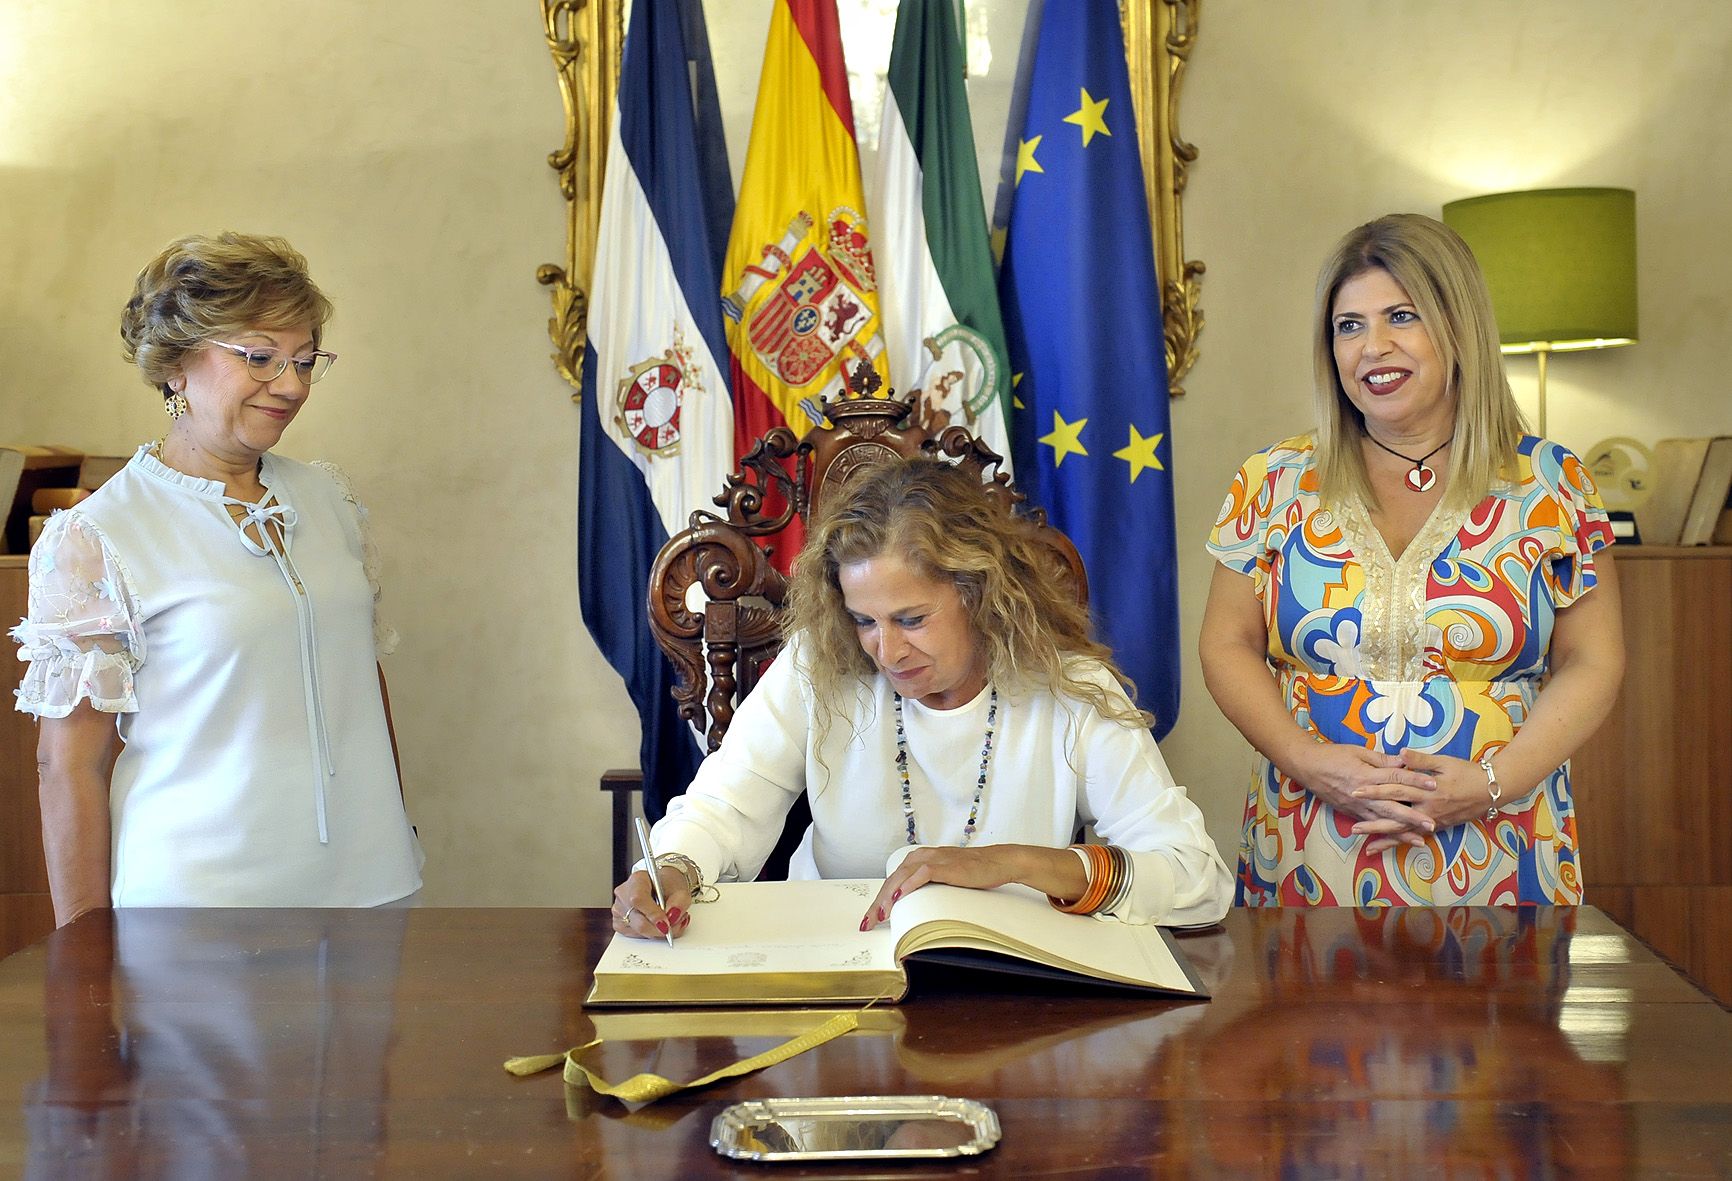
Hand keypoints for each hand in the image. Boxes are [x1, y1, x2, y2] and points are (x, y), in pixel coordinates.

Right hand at [610, 866, 693, 939]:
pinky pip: (635, 935)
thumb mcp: (681, 890)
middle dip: (659, 929)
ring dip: (657, 931)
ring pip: (637, 931)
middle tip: (674, 926)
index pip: (639, 899)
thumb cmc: (669, 885)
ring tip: (668, 921)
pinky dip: (650, 934)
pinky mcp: (619, 923)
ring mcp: (619, 909)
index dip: (653, 915)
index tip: (666, 924)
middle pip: (638, 920)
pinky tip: (657, 924)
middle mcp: (624, 894)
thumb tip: (672, 917)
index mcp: (637, 879)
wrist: (663, 887)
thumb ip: (679, 903)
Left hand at [860, 845, 1034, 930]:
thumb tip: (911, 910)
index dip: (879, 900)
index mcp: (919, 860)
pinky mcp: (947, 866)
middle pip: (892, 880)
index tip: (870, 918)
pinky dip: (910, 884)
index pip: (892, 881)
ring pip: (903, 877)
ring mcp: (935, 860)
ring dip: (889, 896)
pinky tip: (901, 896)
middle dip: (878, 902)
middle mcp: (922, 858)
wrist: (997, 862)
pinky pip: (924, 874)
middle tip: (868, 922)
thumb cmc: (972, 872)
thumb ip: (926, 889)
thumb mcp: (943, 881)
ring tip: (880, 914)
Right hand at [1291, 741, 1437, 848]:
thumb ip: (1381, 759)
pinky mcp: (1351, 812)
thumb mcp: (1358, 751)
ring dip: (1401, 832)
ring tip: (1419, 840)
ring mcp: (1356, 806)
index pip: (1395, 778)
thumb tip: (1404, 763)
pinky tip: (1395, 840)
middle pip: (1392, 807)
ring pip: (1383, 822)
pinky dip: (1383, 835)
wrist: (1307, 767)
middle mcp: (1363, 794)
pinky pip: (1370, 825)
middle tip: (1432, 824)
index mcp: (1366, 775)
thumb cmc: (1333, 755)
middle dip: (1413, 817)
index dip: (1415, 781)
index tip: (1434, 784)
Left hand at [1352, 750, 1491, 852]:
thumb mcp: (1445, 762)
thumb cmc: (1468, 772)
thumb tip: (1399, 754)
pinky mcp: (1439, 827)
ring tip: (1367, 847)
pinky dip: (1402, 843)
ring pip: (1406, 832)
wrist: (1493, 790)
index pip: (1396, 790)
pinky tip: (1391, 848)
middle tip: (1354, 828)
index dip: (1376, 790)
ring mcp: (1434, 821)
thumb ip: (1421, 761)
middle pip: (1397, 817)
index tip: (1356, 790)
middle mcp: (1429, 809)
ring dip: (1386, 839)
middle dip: (1375, 823)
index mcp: (1428, 791)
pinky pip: (1417, 836)